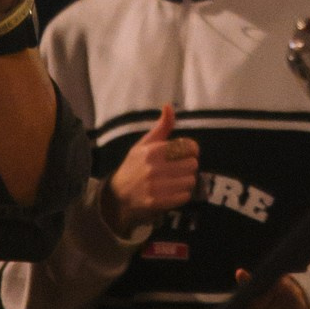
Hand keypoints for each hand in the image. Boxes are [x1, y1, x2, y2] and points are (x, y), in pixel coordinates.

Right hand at [100, 103, 198, 231]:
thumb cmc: (134, 167)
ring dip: (186, 182)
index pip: (189, 147)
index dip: (190, 150)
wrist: (117, 197)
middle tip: (178, 170)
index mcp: (152, 151)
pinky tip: (172, 192)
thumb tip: (169, 106)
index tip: (184, 155)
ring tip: (175, 181)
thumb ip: (162, 127)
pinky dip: (182, 195)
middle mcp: (153, 168)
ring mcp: (154, 186)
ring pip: (191, 181)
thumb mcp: (144, 144)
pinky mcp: (156, 202)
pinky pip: (185, 196)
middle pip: (192, 164)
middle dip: (188, 167)